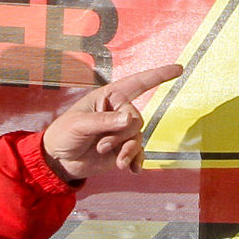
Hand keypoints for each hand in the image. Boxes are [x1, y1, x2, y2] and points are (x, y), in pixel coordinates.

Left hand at [41, 64, 182, 179]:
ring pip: (137, 137)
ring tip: (110, 158)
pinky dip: (135, 160)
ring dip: (125, 149)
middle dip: (121, 134)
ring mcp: (122, 132)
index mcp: (109, 97)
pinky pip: (138, 153)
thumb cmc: (64, 134)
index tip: (179, 69)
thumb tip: (131, 120)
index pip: (138, 83)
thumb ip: (105, 121)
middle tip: (101, 145)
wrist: (58, 161)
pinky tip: (132, 169)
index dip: (159, 75)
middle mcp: (119, 112)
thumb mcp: (80, 124)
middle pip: (136, 119)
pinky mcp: (123, 149)